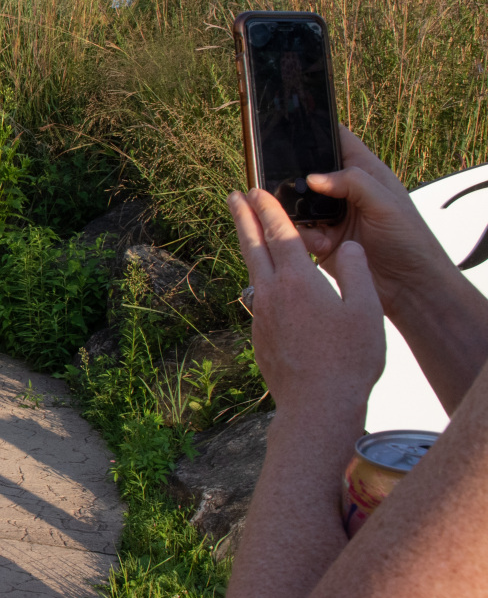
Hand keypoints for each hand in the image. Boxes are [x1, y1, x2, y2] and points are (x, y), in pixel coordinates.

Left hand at [230, 188, 384, 421]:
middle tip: (232, 196)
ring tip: (249, 234)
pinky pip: (261, 300)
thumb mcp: (366, 310)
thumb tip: (347, 248)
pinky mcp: (259, 337)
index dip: (269, 209)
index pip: (280, 234)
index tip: (256, 190)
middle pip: (253, 247)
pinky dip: (263, 283)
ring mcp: (261, 317)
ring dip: (251, 249)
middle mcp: (272, 295)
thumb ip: (356, 272)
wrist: (318, 406)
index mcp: (298, 282)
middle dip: (243, 218)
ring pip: (253, 273)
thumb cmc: (349, 360)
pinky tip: (272, 287)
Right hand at [296, 126, 451, 317]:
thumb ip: (353, 182)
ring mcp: (330, 216)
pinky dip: (301, 237)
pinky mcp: (320, 240)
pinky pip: (296, 232)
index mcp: (364, 174)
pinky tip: (320, 245)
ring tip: (309, 224)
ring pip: (296, 204)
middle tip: (283, 182)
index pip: (339, 142)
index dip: (319, 131)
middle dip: (294, 177)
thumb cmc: (409, 241)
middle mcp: (344, 193)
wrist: (408, 286)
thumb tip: (313, 177)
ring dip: (295, 212)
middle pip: (307, 173)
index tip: (292, 126)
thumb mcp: (387, 204)